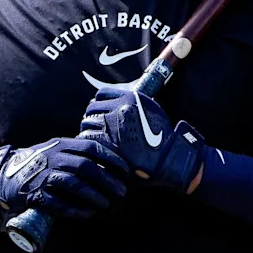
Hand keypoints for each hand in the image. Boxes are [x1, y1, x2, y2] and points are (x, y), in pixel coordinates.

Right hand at [0, 137, 128, 218]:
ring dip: (93, 195)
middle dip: (107, 180)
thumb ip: (77, 153)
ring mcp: (43, 175)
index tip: (126, 171)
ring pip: (72, 184)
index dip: (111, 159)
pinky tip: (87, 214)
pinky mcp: (35, 194)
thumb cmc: (39, 164)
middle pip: (85, 166)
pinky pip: (57, 202)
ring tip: (106, 204)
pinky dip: (74, 209)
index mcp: (61, 144)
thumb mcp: (56, 151)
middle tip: (122, 192)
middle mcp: (53, 157)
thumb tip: (109, 163)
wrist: (4, 176)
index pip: (91, 147)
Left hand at [79, 87, 205, 193]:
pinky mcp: (107, 141)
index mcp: (131, 98)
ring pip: (88, 121)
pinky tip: (92, 144)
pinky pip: (87, 135)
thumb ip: (132, 103)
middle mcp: (120, 108)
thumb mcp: (149, 110)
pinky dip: (88, 139)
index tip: (100, 110)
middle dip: (92, 115)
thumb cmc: (159, 137)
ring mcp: (112, 124)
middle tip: (94, 124)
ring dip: (89, 128)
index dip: (99, 102)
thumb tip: (113, 101)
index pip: (102, 94)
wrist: (164, 159)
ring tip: (94, 135)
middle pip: (93, 107)